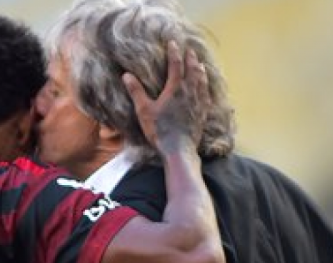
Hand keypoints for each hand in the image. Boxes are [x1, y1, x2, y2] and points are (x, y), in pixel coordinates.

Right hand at [124, 41, 209, 155]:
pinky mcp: (202, 112)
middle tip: (189, 50)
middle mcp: (189, 91)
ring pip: (201, 80)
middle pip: (192, 69)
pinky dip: (206, 86)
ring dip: (200, 70)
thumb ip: (136, 91)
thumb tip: (126, 75)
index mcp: (175, 88)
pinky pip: (206, 94)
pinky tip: (205, 87)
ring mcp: (198, 102)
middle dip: (190, 58)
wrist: (179, 149)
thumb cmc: (159, 130)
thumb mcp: (144, 110)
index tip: (173, 43)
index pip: (176, 64)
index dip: (174, 52)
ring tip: (200, 64)